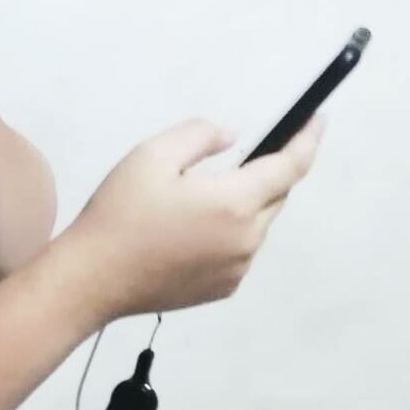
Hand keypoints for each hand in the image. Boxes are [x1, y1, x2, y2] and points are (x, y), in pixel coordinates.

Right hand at [64, 115, 325, 321]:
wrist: (92, 278)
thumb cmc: (119, 215)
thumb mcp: (151, 155)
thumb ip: (200, 135)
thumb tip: (232, 138)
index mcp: (234, 203)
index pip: (290, 167)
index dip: (307, 140)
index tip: (316, 121)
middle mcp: (246, 239)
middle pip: (275, 196)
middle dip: (264, 173)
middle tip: (227, 162)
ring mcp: (237, 268)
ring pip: (256, 225)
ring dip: (241, 206)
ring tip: (192, 203)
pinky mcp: (223, 288)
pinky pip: (239, 251)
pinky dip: (227, 234)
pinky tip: (187, 232)